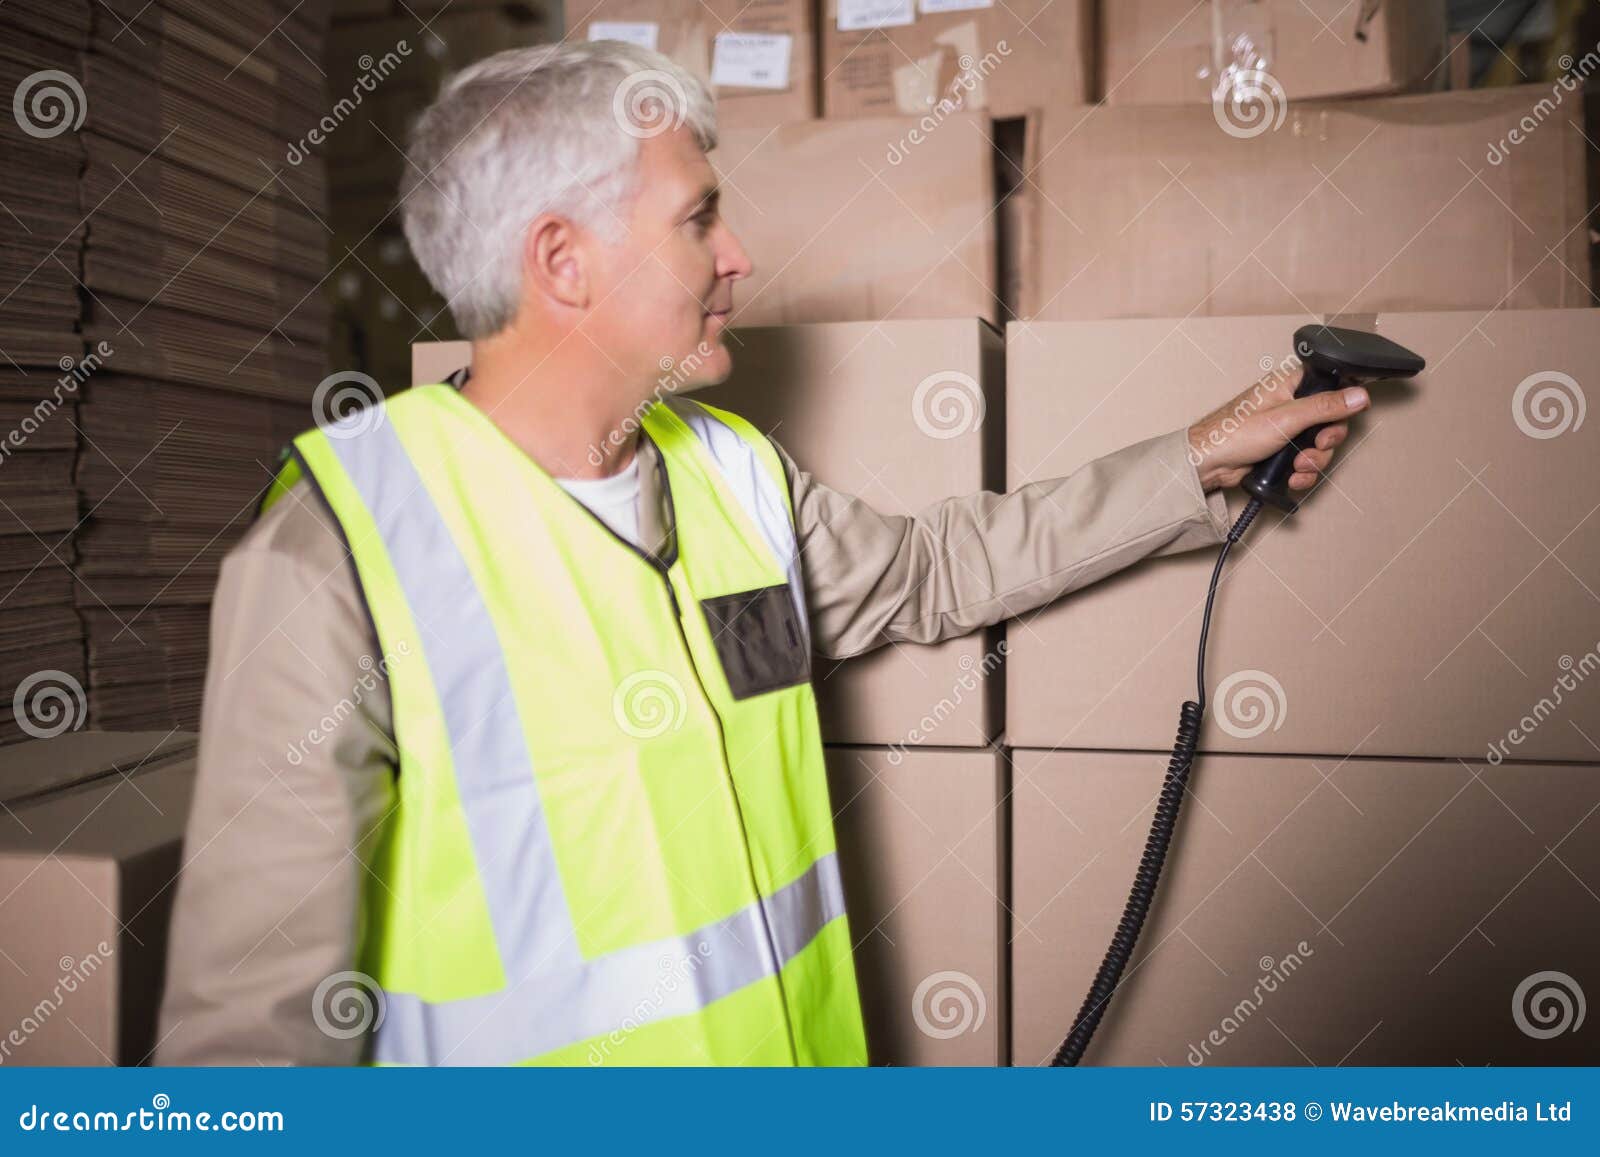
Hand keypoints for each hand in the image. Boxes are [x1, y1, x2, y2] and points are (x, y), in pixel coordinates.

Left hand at [1186, 367, 1369, 492]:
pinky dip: (1302, 472)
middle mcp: (1291, 403)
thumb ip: (1325, 407)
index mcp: (1290, 383)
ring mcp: (1287, 428)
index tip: (1342, 419)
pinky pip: (1306, 461)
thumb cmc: (1233, 434)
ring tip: (1296, 467)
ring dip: (1313, 461)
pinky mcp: (1281, 450)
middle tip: (1316, 446)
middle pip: (1331, 420)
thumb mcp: (1286, 418)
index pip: (1331, 385)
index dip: (1342, 403)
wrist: (1208, 464)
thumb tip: (1358, 395)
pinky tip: (1291, 477)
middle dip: (1326, 441)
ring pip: (1320, 445)